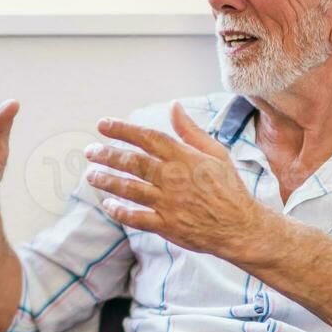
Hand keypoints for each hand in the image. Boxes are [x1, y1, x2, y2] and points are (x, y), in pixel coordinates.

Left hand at [83, 102, 274, 259]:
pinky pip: (137, 218)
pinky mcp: (167, 225)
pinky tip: (108, 205)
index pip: (148, 138)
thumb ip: (190, 131)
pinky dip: (120, 211)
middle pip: (133, 163)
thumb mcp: (216, 152)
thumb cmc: (228, 187)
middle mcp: (174, 178)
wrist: (241, 226)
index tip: (102, 125)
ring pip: (130, 189)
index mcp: (185, 158)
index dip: (122, 130)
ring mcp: (169, 203)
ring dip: (107, 181)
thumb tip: (173, 106)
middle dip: (107, 155)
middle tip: (89, 151)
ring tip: (91, 175)